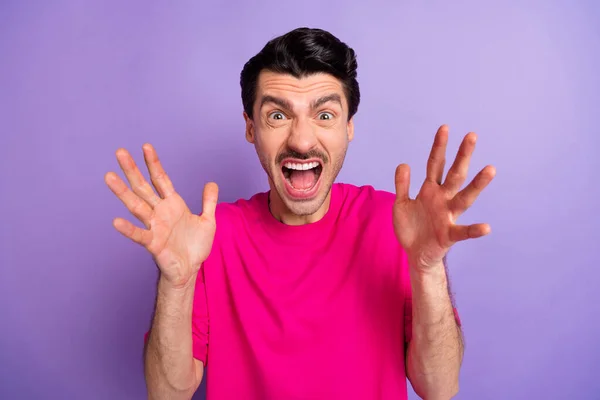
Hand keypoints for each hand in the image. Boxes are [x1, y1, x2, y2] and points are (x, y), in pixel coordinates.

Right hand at [105, 144, 217, 287]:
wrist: (190, 270)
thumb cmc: (195, 246)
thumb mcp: (208, 221)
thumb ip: (208, 202)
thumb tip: (212, 183)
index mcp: (172, 204)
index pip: (161, 179)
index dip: (154, 163)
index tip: (145, 146)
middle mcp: (160, 212)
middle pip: (143, 187)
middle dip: (132, 170)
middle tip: (120, 151)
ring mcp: (154, 226)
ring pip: (136, 206)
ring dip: (123, 192)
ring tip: (109, 177)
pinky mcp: (153, 243)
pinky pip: (140, 235)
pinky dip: (129, 229)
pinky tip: (116, 221)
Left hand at [393, 125, 495, 268]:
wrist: (415, 254)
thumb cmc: (411, 227)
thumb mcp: (401, 204)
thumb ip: (403, 185)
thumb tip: (404, 164)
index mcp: (430, 190)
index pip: (435, 164)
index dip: (438, 147)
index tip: (445, 128)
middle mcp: (443, 199)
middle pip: (454, 174)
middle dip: (462, 156)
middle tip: (472, 135)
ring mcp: (448, 216)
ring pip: (464, 197)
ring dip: (477, 184)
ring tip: (490, 169)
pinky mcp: (449, 235)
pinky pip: (463, 232)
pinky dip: (474, 230)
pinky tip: (486, 227)